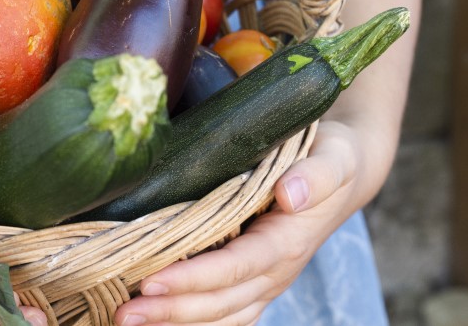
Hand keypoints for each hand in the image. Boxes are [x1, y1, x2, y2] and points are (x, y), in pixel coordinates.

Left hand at [113, 120, 376, 325]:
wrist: (345, 171)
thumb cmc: (332, 158)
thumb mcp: (333, 158)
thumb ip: (318, 175)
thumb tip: (290, 194)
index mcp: (288, 242)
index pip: (238, 268)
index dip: (195, 278)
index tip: (151, 282)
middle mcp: (275, 272)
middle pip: (221, 302)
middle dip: (171, 311)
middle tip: (122, 313)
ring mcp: (264, 282)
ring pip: (220, 317)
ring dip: (174, 323)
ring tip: (126, 321)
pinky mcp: (253, 281)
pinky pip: (224, 314)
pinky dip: (190, 321)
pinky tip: (155, 320)